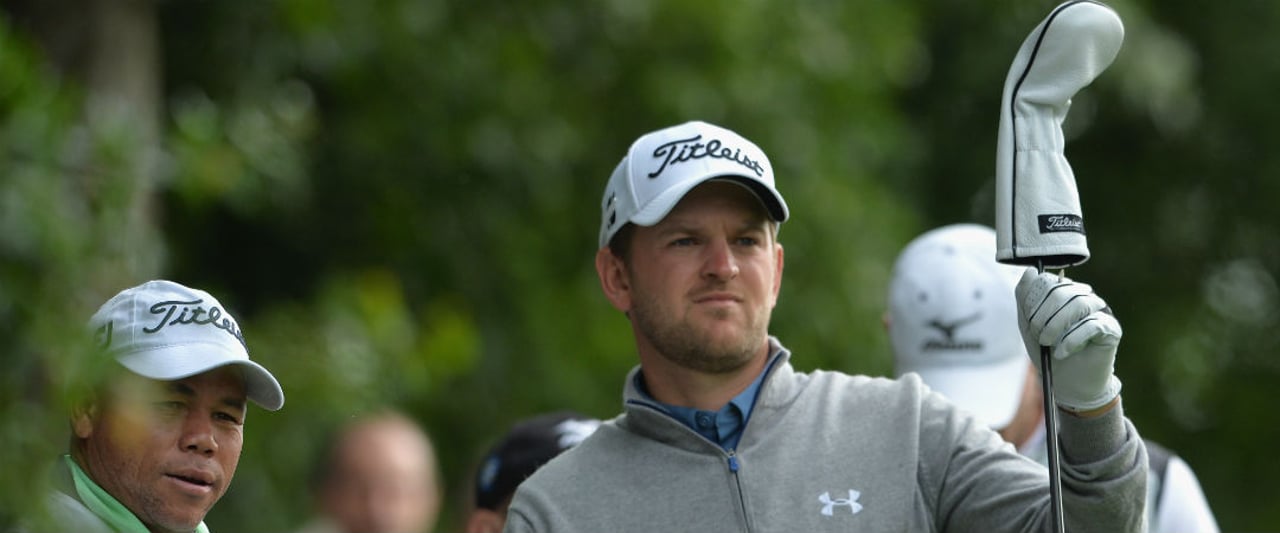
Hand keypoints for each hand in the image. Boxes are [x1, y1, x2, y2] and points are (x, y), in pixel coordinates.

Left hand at [1016, 268, 1121, 411]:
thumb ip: (1026, 298)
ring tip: (1048, 343)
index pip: (1049, 281)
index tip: (1029, 323)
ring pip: (1080, 303)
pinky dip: (1073, 339)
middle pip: (1063, 290)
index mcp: (1064, 293)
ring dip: (1057, 325)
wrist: (1067, 383)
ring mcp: (1100, 311)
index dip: (1035, 300)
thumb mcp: (1028, 324)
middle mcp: (1084, 297)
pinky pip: (1093, 324)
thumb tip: (1031, 271)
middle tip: (1039, 336)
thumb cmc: (1048, 351)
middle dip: (1044, 314)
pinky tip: (1063, 352)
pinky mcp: (1111, 329)